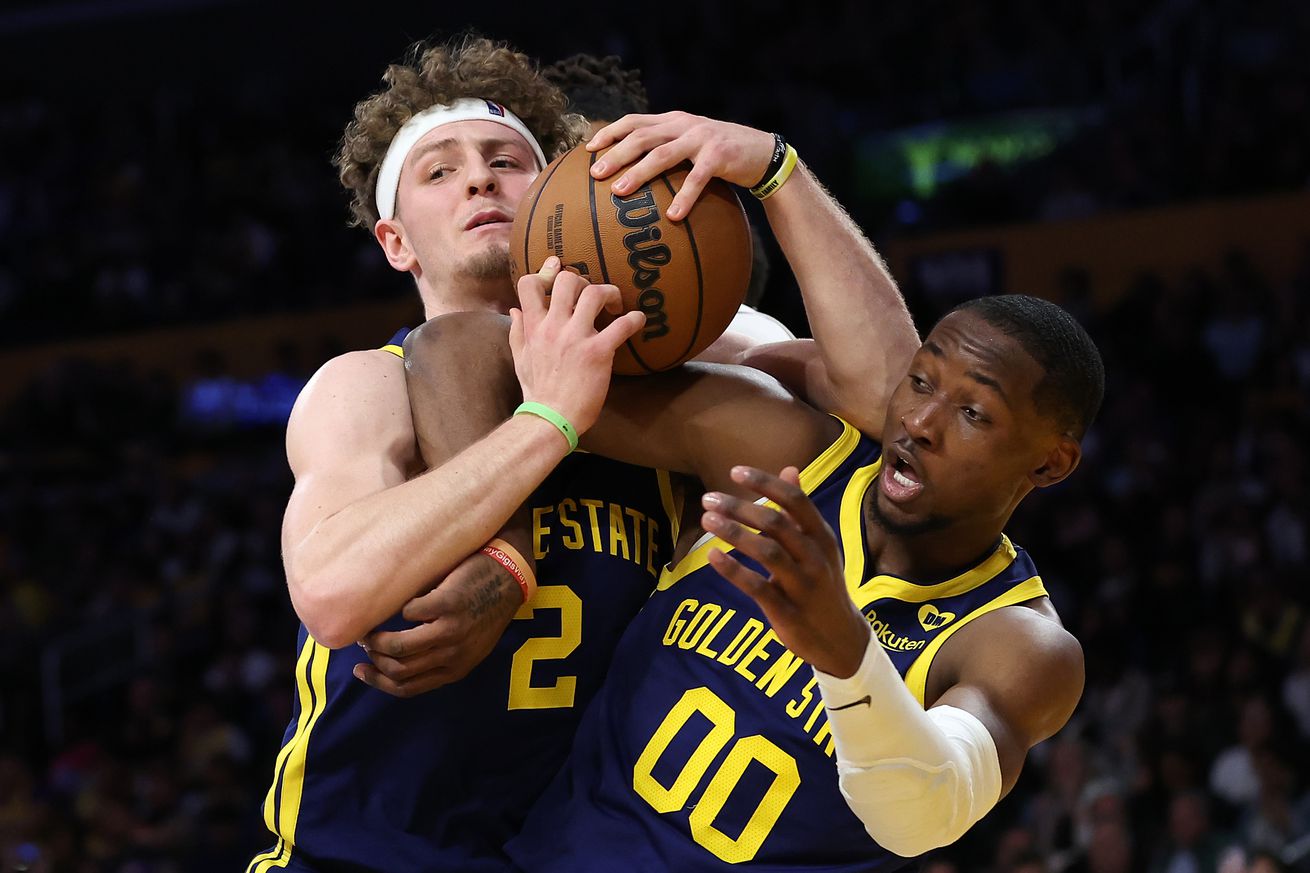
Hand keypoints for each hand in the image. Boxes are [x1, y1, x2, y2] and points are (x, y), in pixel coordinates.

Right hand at [353, 551, 520, 696]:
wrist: (509, 575)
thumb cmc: (485, 608)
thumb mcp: (470, 645)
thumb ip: (441, 658)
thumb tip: (397, 662)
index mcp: (456, 670)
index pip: (408, 688)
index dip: (378, 682)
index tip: (361, 670)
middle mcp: (454, 655)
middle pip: (398, 669)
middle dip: (374, 658)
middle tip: (364, 642)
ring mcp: (452, 630)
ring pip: (399, 646)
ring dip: (377, 638)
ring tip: (371, 627)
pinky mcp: (449, 604)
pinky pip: (410, 612)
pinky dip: (403, 607)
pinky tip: (405, 602)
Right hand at [510, 257, 645, 432]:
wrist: (551, 419)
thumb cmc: (537, 392)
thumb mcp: (520, 359)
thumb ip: (518, 332)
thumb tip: (515, 309)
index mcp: (534, 327)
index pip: (529, 285)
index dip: (545, 274)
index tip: (558, 274)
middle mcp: (554, 327)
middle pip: (567, 280)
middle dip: (583, 281)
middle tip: (594, 296)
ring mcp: (576, 338)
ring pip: (594, 293)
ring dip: (610, 293)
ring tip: (616, 305)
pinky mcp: (598, 352)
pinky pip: (622, 325)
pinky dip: (634, 319)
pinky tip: (638, 321)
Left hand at [587, 111, 775, 219]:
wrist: (763, 154)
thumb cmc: (721, 156)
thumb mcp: (692, 146)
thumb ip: (667, 150)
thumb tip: (632, 174)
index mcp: (673, 121)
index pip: (634, 121)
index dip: (610, 132)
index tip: (588, 149)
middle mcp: (684, 125)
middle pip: (642, 136)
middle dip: (615, 154)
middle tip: (595, 174)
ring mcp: (702, 138)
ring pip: (662, 154)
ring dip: (638, 173)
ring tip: (619, 191)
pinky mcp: (719, 156)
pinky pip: (697, 179)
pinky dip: (684, 197)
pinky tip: (672, 216)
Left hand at [701, 465, 870, 677]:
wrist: (841, 639)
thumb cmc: (823, 584)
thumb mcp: (819, 546)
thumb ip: (800, 510)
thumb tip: (789, 469)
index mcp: (823, 537)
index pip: (796, 501)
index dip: (765, 483)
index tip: (735, 472)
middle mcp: (815, 558)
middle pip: (776, 523)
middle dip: (740, 507)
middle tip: (708, 499)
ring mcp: (803, 586)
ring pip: (767, 552)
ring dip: (734, 533)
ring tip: (707, 520)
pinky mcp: (788, 612)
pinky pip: (757, 587)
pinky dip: (734, 570)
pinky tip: (713, 556)